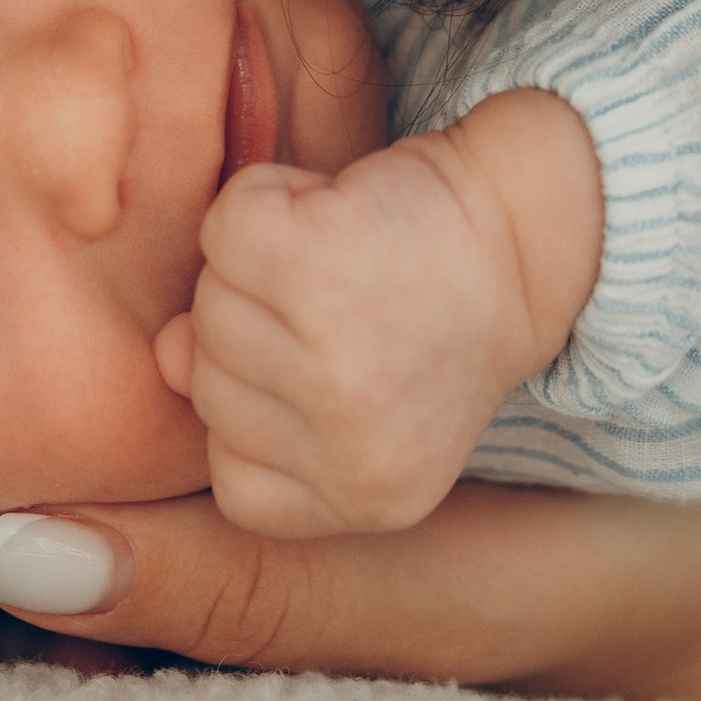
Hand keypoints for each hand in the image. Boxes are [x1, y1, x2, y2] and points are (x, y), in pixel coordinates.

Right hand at [155, 90, 605, 535]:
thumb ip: (250, 403)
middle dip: (266, 321)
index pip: (232, 476)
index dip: (271, 400)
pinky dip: (269, 197)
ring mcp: (332, 363)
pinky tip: (338, 208)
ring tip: (352, 255)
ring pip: (211, 301)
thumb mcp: (356, 393)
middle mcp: (351, 451)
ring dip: (267, 258)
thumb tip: (170, 355)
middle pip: (212, 381)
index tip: (344, 359)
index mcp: (368, 503)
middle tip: (358, 297)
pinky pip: (227, 227)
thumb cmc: (437, 304)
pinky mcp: (317, 270)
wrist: (531, 217)